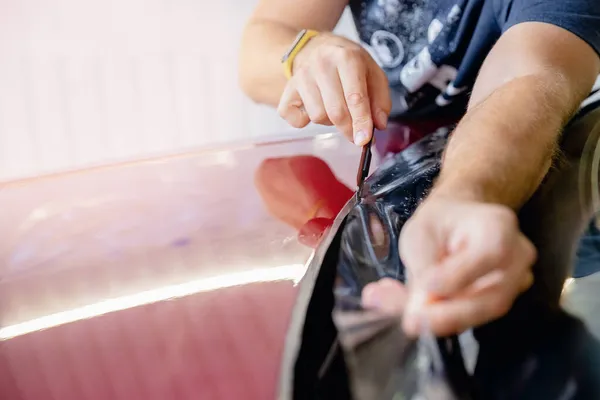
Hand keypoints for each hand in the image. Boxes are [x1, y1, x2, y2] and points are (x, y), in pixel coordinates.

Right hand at [278, 33, 390, 144]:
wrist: (316, 48)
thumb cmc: (348, 64)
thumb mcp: (372, 73)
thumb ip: (380, 100)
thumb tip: (378, 124)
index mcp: (346, 57)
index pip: (355, 97)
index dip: (361, 122)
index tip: (364, 140)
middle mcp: (321, 64)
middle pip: (335, 111)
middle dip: (348, 128)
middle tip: (355, 133)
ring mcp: (301, 76)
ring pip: (318, 116)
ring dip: (329, 121)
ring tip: (333, 107)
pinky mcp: (288, 90)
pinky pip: (295, 119)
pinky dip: (304, 121)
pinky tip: (312, 109)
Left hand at [362, 197, 535, 336]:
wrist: (455, 222)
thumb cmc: (438, 223)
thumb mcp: (420, 234)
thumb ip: (422, 268)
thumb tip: (419, 309)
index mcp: (499, 226)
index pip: (489, 255)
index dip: (459, 277)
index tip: (427, 288)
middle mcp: (518, 255)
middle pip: (494, 295)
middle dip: (450, 313)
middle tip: (414, 322)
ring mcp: (518, 280)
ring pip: (486, 311)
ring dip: (448, 320)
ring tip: (414, 319)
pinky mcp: (506, 299)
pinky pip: (480, 316)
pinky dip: (451, 319)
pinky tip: (426, 316)